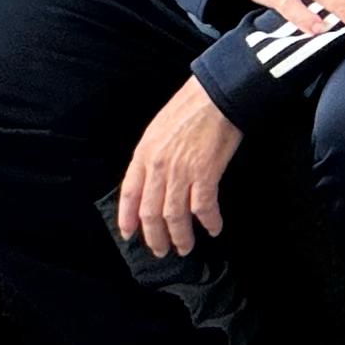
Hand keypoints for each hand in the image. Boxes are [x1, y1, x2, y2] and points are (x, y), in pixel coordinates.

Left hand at [115, 78, 240, 256]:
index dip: (128, 218)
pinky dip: (209, 221)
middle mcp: (158, 167)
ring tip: (186, 247)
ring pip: (175, 216)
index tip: (129, 235)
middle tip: (162, 250)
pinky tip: (213, 228)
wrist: (216, 94)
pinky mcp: (206, 173)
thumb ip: (152, 156)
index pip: (129, 195)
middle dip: (156, 237)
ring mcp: (181, 172)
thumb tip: (154, 180)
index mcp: (144, 154)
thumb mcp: (158, 129)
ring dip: (181, 236)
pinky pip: (204, 207)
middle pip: (151, 213)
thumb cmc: (190, 107)